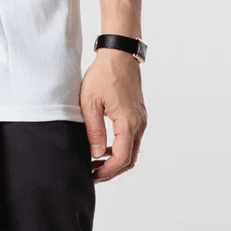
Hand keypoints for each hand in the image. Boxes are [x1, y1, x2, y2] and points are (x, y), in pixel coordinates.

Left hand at [80, 48, 147, 182]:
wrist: (119, 55)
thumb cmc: (103, 74)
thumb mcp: (90, 102)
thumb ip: (94, 130)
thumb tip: (96, 154)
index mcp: (128, 122)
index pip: (122, 158)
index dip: (107, 172)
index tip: (92, 176)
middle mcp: (139, 123)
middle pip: (129, 159)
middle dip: (111, 170)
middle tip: (92, 174)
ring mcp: (140, 118)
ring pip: (131, 149)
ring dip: (115, 160)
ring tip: (95, 162)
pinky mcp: (137, 113)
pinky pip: (131, 138)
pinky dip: (119, 148)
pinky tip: (104, 147)